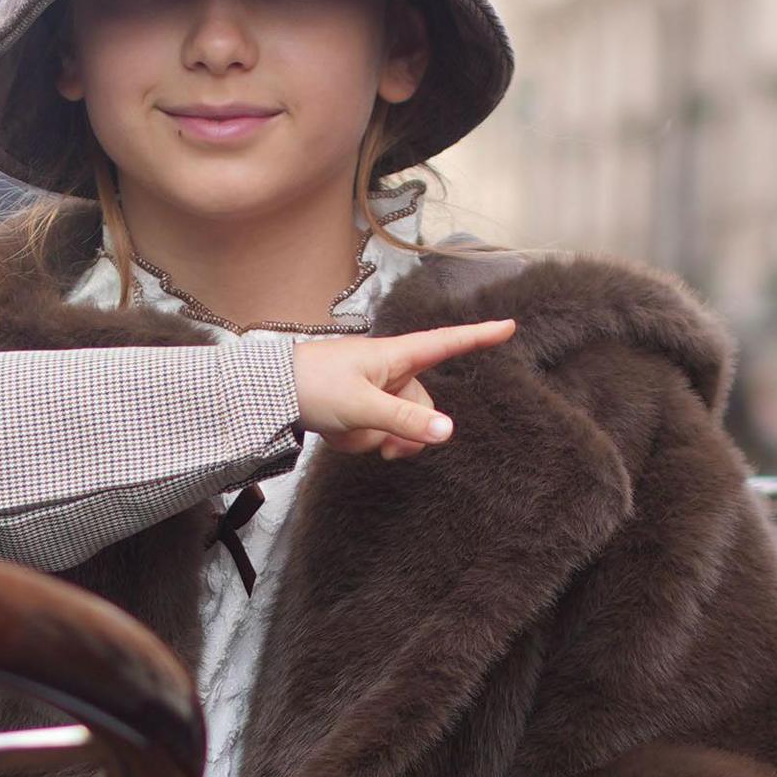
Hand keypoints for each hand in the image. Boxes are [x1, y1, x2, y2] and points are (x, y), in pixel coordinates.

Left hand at [292, 320, 513, 460]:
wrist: (269, 393)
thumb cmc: (314, 385)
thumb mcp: (364, 407)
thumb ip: (406, 420)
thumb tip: (448, 431)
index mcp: (396, 356)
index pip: (446, 343)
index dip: (478, 337)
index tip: (508, 326)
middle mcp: (390, 370)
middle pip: (423, 405)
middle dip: (410, 431)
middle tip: (386, 449)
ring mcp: (375, 388)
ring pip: (401, 423)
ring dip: (382, 437)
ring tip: (352, 435)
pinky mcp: (360, 406)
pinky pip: (378, 430)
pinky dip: (364, 438)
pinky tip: (341, 434)